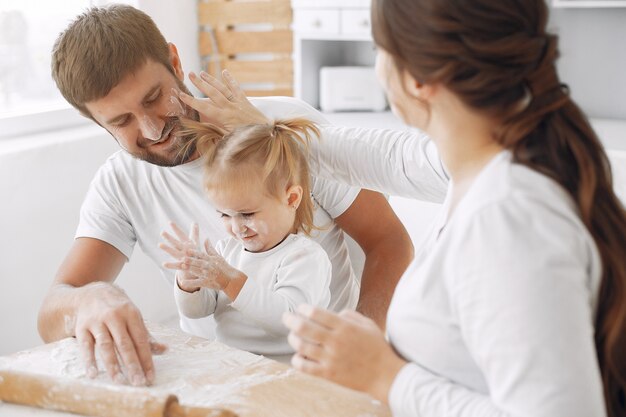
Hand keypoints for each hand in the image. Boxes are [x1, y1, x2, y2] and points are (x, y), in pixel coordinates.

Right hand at [73, 282, 166, 385]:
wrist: (90, 293)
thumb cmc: (117, 308)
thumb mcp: (133, 317)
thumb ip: (146, 336)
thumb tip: (165, 350)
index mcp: (131, 314)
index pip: (141, 340)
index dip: (146, 359)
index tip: (150, 377)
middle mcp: (115, 317)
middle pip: (125, 344)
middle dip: (133, 365)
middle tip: (138, 383)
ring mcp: (98, 322)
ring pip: (106, 346)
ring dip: (113, 365)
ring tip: (120, 381)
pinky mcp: (82, 327)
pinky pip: (85, 346)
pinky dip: (89, 360)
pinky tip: (93, 374)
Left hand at [159, 222, 243, 293]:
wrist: (231, 279)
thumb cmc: (223, 267)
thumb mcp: (217, 256)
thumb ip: (210, 248)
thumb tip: (206, 238)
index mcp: (210, 260)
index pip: (202, 255)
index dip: (195, 252)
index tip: (187, 249)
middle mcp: (209, 267)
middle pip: (199, 263)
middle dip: (191, 260)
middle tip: (183, 257)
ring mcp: (207, 275)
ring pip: (197, 271)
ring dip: (190, 269)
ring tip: (182, 266)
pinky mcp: (207, 283)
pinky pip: (198, 283)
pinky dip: (191, 283)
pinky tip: (183, 282)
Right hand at [177, 70, 269, 131]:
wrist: (267, 136)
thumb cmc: (247, 141)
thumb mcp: (229, 140)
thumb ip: (216, 134)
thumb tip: (202, 130)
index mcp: (225, 118)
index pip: (204, 108)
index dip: (192, 101)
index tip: (180, 95)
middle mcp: (231, 108)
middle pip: (213, 93)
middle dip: (200, 84)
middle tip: (190, 74)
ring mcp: (238, 103)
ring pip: (223, 89)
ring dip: (212, 80)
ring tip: (202, 72)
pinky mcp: (245, 102)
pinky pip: (237, 89)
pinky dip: (230, 80)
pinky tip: (224, 72)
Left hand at [282, 304, 406, 402]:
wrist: (385, 375)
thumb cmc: (376, 347)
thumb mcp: (367, 324)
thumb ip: (348, 315)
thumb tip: (332, 313)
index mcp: (345, 327)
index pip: (315, 313)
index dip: (303, 308)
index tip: (300, 308)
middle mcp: (335, 341)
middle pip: (303, 327)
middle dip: (290, 319)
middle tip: (286, 317)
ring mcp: (331, 359)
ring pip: (301, 346)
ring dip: (292, 339)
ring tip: (292, 336)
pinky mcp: (328, 374)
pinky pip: (305, 367)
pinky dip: (297, 359)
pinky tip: (298, 355)